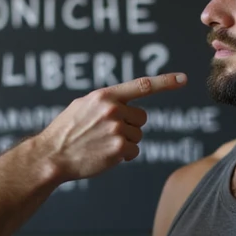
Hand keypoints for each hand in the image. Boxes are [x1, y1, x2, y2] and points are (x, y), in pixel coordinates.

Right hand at [37, 73, 186, 181]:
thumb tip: (125, 104)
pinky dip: (123, 156)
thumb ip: (106, 102)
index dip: (165, 82)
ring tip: (101, 145)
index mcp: (105, 96)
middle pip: (141, 118)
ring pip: (138, 136)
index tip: (183, 79)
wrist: (51, 155)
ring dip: (125, 143)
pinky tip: (104, 156)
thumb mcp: (83, 107)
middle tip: (106, 134)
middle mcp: (113, 109)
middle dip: (130, 127)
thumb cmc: (66, 132)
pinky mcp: (118, 148)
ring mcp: (116, 129)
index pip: (142, 85)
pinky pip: (134, 151)